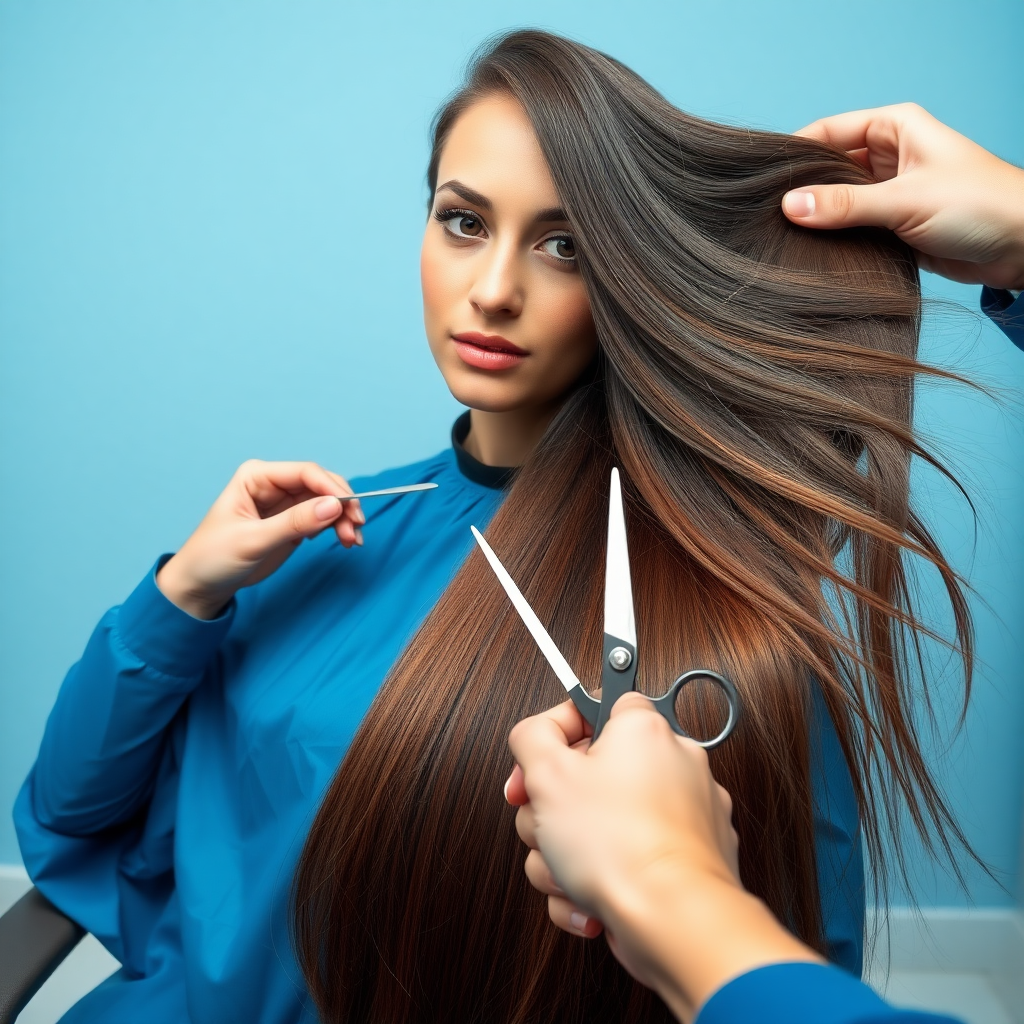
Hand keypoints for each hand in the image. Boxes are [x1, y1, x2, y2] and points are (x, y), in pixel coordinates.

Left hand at [156, 460, 363, 618]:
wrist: (200, 586)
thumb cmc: (213, 558)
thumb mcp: (253, 540)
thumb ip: (294, 523)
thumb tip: (333, 507)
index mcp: (257, 476)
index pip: (305, 472)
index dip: (332, 488)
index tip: (349, 510)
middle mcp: (274, 485)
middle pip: (321, 485)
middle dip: (342, 505)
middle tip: (356, 528)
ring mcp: (285, 504)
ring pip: (326, 502)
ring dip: (343, 519)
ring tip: (352, 541)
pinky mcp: (292, 523)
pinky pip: (323, 519)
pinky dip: (338, 527)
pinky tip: (345, 541)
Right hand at [506, 695, 817, 1022]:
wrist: (673, 919)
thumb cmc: (620, 847)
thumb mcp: (547, 774)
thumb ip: (532, 737)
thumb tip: (536, 735)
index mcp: (644, 730)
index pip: (592, 706)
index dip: (553, 736)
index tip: (532, 766)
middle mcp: (674, 765)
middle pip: (590, 774)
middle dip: (553, 810)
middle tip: (545, 828)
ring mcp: (686, 816)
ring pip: (602, 825)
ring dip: (569, 855)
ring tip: (569, 875)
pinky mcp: (686, 862)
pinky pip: (627, 862)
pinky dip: (602, 884)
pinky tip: (590, 903)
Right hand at [782, 103, 1023, 290]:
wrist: (1022, 246)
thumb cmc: (979, 205)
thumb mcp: (905, 201)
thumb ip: (845, 206)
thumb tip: (791, 207)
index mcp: (895, 128)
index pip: (828, 133)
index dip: (795, 155)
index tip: (763, 182)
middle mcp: (890, 156)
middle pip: (829, 169)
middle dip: (804, 191)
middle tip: (768, 216)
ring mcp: (890, 192)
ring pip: (838, 201)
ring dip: (818, 219)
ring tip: (783, 236)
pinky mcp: (892, 226)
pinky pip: (851, 228)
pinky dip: (834, 239)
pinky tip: (811, 252)